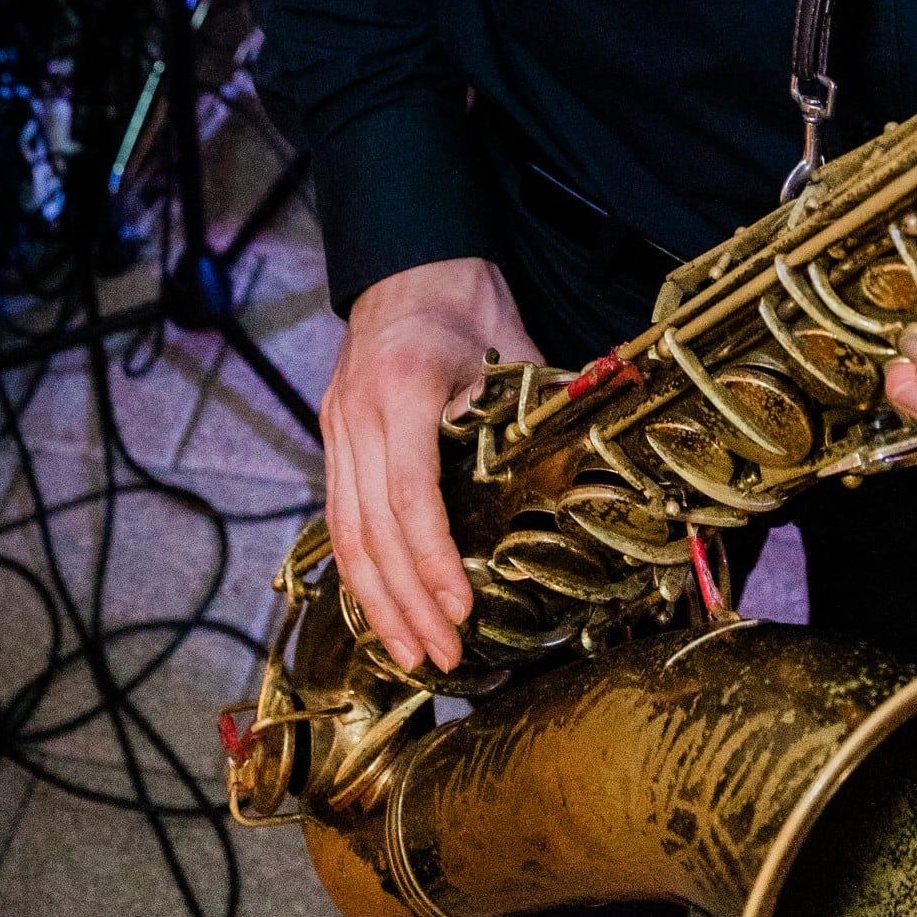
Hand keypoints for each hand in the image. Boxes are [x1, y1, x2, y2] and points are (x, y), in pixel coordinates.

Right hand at [323, 257, 542, 674]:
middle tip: (441, 657)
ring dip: (377, 600)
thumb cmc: (469, 302)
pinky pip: (339, 516)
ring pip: (346, 532)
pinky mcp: (332, 435)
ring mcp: (337, 425)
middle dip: (406, 602)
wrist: (410, 259)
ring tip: (410, 654)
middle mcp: (359, 412)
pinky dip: (359, 569)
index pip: (412, 494)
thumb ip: (537, 417)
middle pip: (372, 530)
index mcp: (405, 388)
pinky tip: (382, 609)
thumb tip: (584, 480)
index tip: (462, 606)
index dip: (435, 559)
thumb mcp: (515, 351)